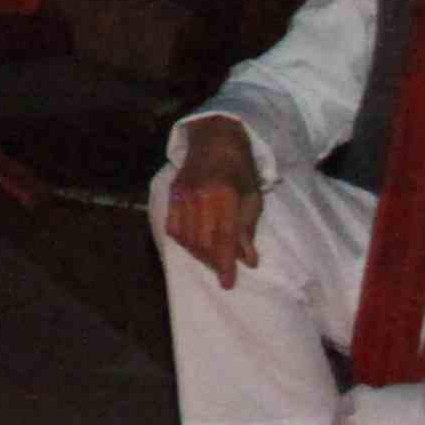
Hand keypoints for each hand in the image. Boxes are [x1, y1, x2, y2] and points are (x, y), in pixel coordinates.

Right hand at [162, 115, 263, 283]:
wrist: (216, 141)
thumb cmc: (240, 171)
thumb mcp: (252, 198)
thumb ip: (247, 229)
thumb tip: (248, 260)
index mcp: (225, 194)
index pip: (224, 237)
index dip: (226, 263)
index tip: (228, 283)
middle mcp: (201, 195)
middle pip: (203, 241)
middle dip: (213, 261)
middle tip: (223, 270)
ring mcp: (183, 195)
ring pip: (187, 238)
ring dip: (199, 254)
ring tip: (212, 260)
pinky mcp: (173, 194)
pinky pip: (173, 227)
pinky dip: (184, 242)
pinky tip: (194, 246)